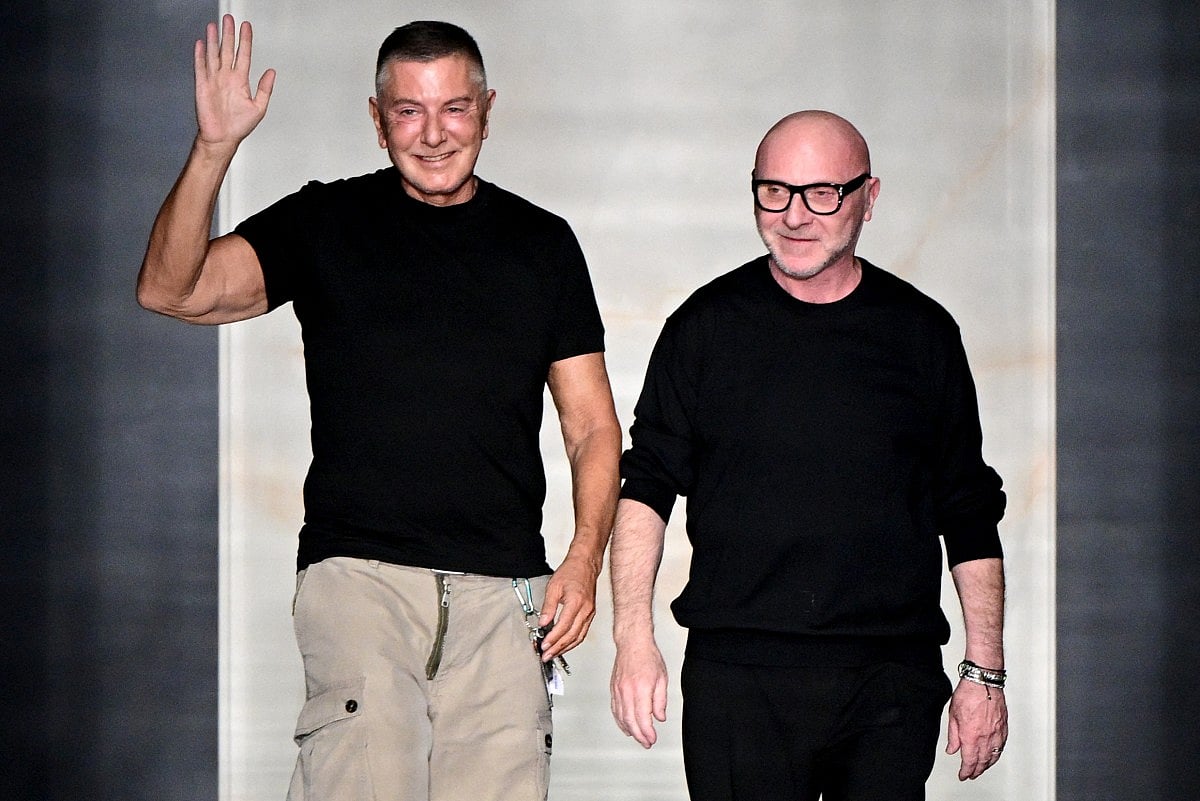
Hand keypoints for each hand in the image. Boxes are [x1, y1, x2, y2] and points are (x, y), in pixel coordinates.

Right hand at [193, 15, 274, 148]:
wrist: (222, 138)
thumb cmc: (239, 126)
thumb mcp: (259, 108)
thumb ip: (265, 89)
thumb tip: (271, 72)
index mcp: (240, 81)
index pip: (243, 54)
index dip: (245, 40)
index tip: (246, 26)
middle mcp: (227, 77)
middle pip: (228, 49)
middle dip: (228, 33)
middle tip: (229, 18)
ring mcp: (214, 80)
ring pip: (214, 54)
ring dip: (213, 39)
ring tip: (214, 25)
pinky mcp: (203, 86)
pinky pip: (201, 67)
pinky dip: (200, 55)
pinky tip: (200, 43)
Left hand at [537, 553, 599, 660]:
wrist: (586, 564)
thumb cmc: (571, 572)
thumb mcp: (553, 587)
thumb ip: (548, 607)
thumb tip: (543, 623)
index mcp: (576, 602)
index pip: (564, 626)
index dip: (553, 638)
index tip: (544, 645)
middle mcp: (585, 610)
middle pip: (572, 636)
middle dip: (558, 648)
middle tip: (547, 655)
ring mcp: (590, 613)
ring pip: (579, 637)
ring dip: (565, 648)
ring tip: (554, 654)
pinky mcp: (591, 614)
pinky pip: (582, 633)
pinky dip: (573, 642)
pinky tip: (564, 645)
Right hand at [610, 638, 668, 747]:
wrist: (632, 643)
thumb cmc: (647, 656)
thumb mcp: (662, 678)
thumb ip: (660, 700)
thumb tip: (659, 717)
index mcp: (641, 689)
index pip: (643, 718)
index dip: (647, 732)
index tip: (652, 739)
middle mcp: (627, 691)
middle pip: (630, 721)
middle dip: (639, 736)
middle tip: (647, 743)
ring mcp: (618, 691)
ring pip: (621, 717)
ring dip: (629, 730)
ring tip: (638, 737)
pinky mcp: (613, 689)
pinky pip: (615, 710)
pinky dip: (620, 721)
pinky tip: (626, 726)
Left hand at [946, 680, 1007, 779]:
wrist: (983, 683)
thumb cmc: (968, 695)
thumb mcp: (952, 716)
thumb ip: (953, 736)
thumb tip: (952, 749)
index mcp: (970, 736)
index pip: (969, 761)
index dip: (966, 771)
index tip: (963, 775)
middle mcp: (985, 737)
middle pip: (982, 761)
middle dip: (976, 771)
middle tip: (972, 774)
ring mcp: (996, 733)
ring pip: (993, 756)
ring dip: (987, 765)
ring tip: (981, 769)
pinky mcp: (1004, 728)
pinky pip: (1001, 747)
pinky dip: (996, 755)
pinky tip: (993, 756)